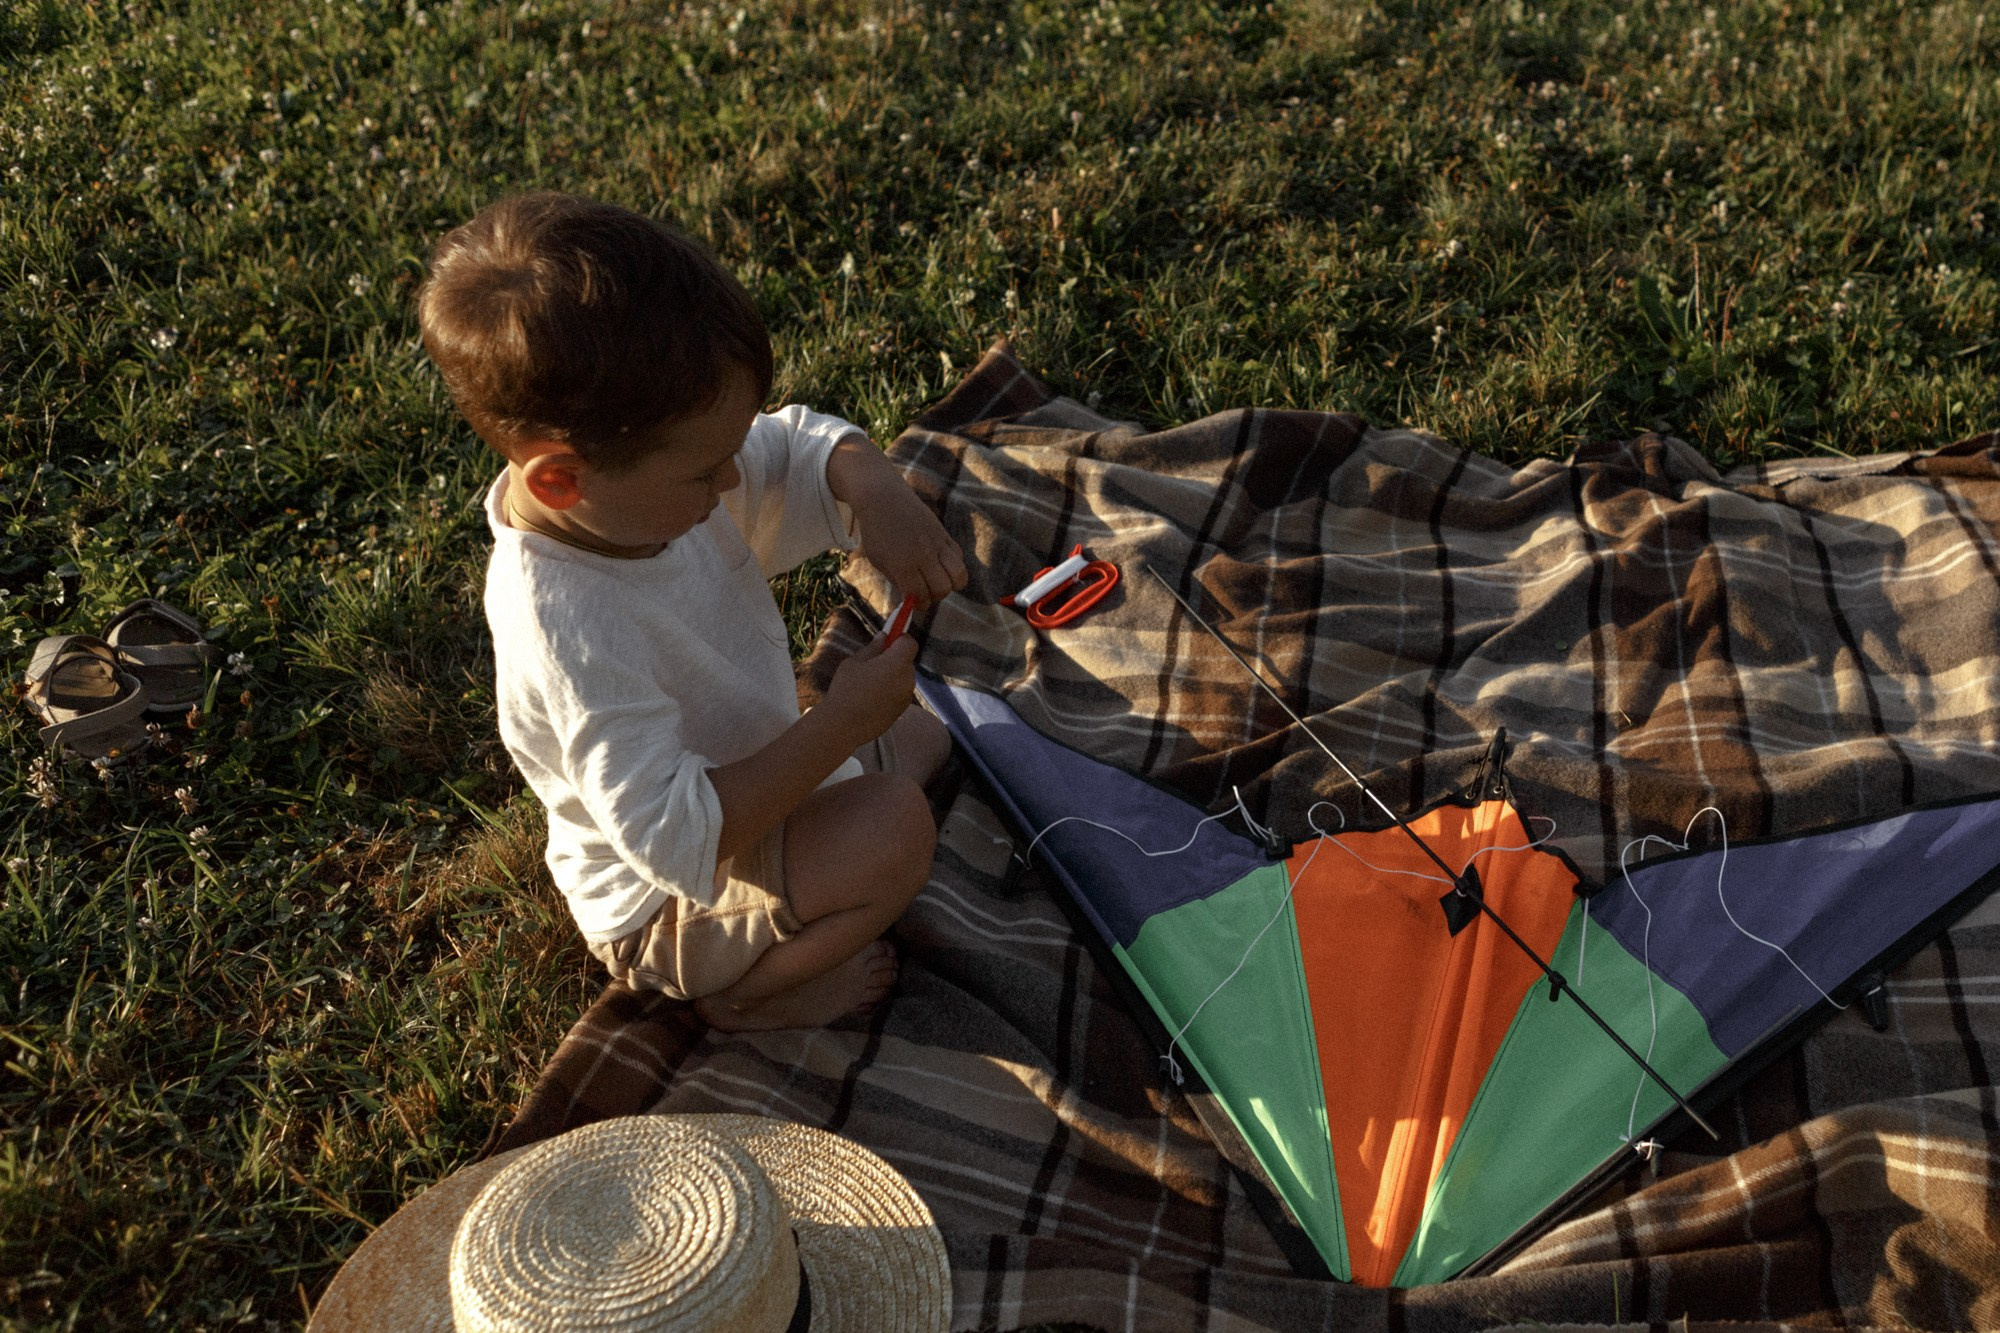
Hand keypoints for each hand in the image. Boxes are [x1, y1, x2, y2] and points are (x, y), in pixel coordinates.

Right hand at [821, 631, 918, 744]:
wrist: (843, 726)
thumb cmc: (846, 690)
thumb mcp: (854, 663)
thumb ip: (872, 648)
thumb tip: (883, 636)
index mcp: (897, 663)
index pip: (910, 643)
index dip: (899, 640)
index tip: (886, 641)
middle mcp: (907, 679)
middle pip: (906, 661)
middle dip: (893, 659)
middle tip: (872, 664)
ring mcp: (906, 697)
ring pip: (903, 678)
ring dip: (892, 676)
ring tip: (868, 685)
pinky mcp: (902, 710)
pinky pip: (899, 693)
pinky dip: (890, 692)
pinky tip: (871, 699)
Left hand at [856, 487, 967, 605]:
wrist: (883, 496)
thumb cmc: (876, 530)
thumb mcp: (878, 559)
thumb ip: (896, 580)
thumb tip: (912, 598)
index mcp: (902, 563)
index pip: (920, 595)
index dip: (918, 604)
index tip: (914, 602)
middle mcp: (923, 554)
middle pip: (942, 588)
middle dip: (935, 596)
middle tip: (925, 591)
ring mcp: (937, 543)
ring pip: (959, 574)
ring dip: (950, 584)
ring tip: (937, 580)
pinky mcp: (944, 534)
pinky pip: (959, 557)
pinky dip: (953, 566)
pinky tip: (939, 563)